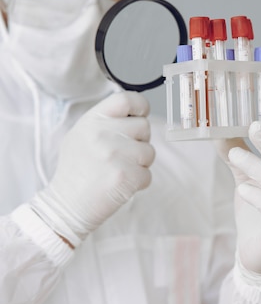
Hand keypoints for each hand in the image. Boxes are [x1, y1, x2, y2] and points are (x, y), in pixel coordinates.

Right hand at [32, 92, 154, 247]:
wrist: (67, 204)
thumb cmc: (78, 169)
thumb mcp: (83, 135)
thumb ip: (107, 121)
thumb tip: (136, 113)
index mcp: (93, 120)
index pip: (127, 99)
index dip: (140, 106)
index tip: (139, 116)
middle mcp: (104, 134)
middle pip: (144, 126)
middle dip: (139, 141)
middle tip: (122, 154)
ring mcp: (116, 155)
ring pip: (150, 151)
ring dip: (140, 163)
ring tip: (119, 170)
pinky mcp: (127, 176)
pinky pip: (148, 174)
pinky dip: (138, 181)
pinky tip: (120, 183)